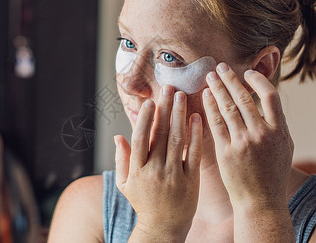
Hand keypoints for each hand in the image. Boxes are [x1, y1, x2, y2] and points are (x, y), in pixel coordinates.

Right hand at [115, 86, 202, 241]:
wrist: (163, 228)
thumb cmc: (143, 203)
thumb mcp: (125, 184)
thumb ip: (122, 159)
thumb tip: (118, 135)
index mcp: (137, 170)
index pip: (140, 138)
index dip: (145, 119)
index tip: (150, 101)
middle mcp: (155, 170)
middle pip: (160, 134)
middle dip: (165, 109)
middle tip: (169, 88)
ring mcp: (174, 175)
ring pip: (177, 140)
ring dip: (180, 116)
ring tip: (182, 97)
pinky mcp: (191, 180)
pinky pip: (194, 154)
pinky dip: (195, 135)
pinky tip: (197, 118)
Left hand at [202, 63, 292, 209]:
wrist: (260, 201)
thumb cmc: (272, 174)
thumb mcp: (283, 147)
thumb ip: (276, 124)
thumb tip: (264, 100)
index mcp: (280, 132)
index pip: (270, 96)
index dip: (257, 81)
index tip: (246, 73)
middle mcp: (262, 134)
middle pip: (244, 98)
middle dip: (231, 80)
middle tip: (220, 66)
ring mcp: (243, 143)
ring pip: (228, 108)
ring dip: (218, 89)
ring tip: (210, 76)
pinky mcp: (226, 152)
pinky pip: (216, 123)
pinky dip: (210, 107)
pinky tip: (205, 96)